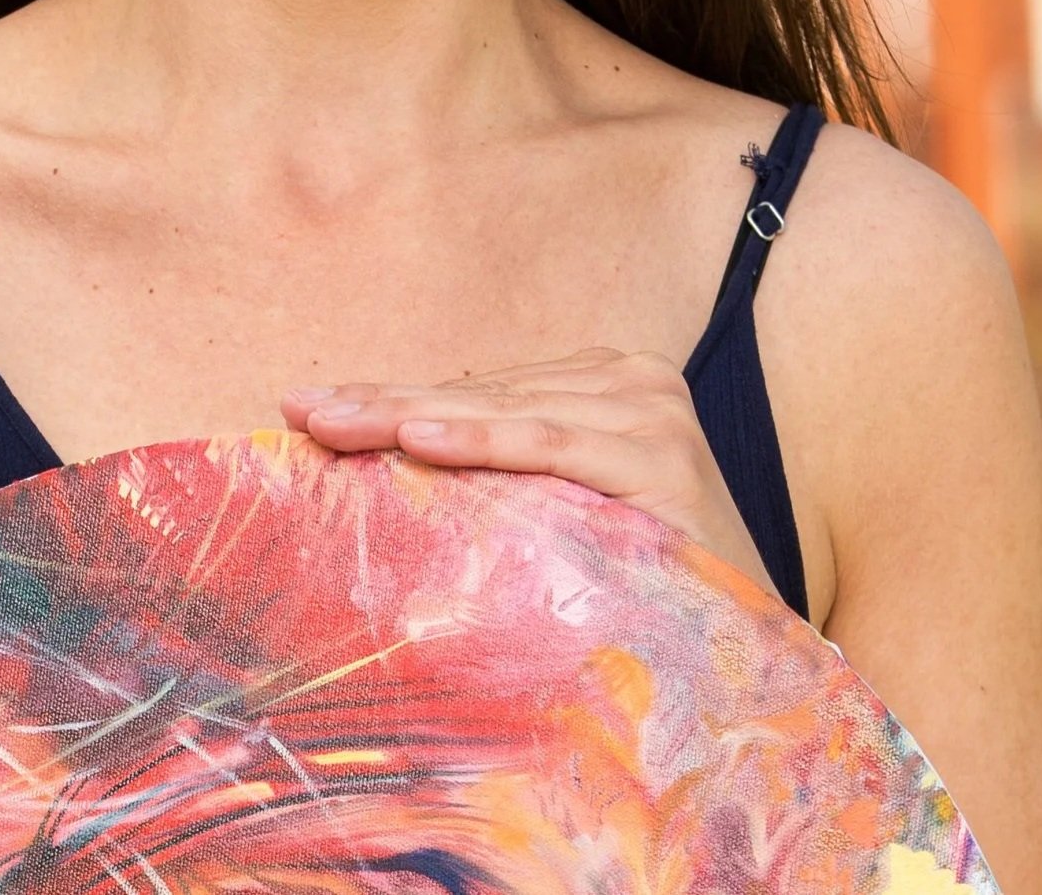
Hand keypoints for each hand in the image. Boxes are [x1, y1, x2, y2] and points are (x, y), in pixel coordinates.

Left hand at [277, 345, 780, 601]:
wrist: (741, 661)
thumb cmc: (635, 591)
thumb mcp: (553, 517)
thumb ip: (494, 477)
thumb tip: (378, 454)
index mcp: (600, 384)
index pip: (474, 392)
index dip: (389, 399)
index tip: (303, 408)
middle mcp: (630, 380)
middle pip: (478, 397)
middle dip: (382, 404)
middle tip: (300, 411)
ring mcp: (650, 410)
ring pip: (503, 413)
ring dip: (412, 418)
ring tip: (338, 422)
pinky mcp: (662, 455)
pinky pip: (551, 444)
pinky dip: (484, 441)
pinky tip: (419, 440)